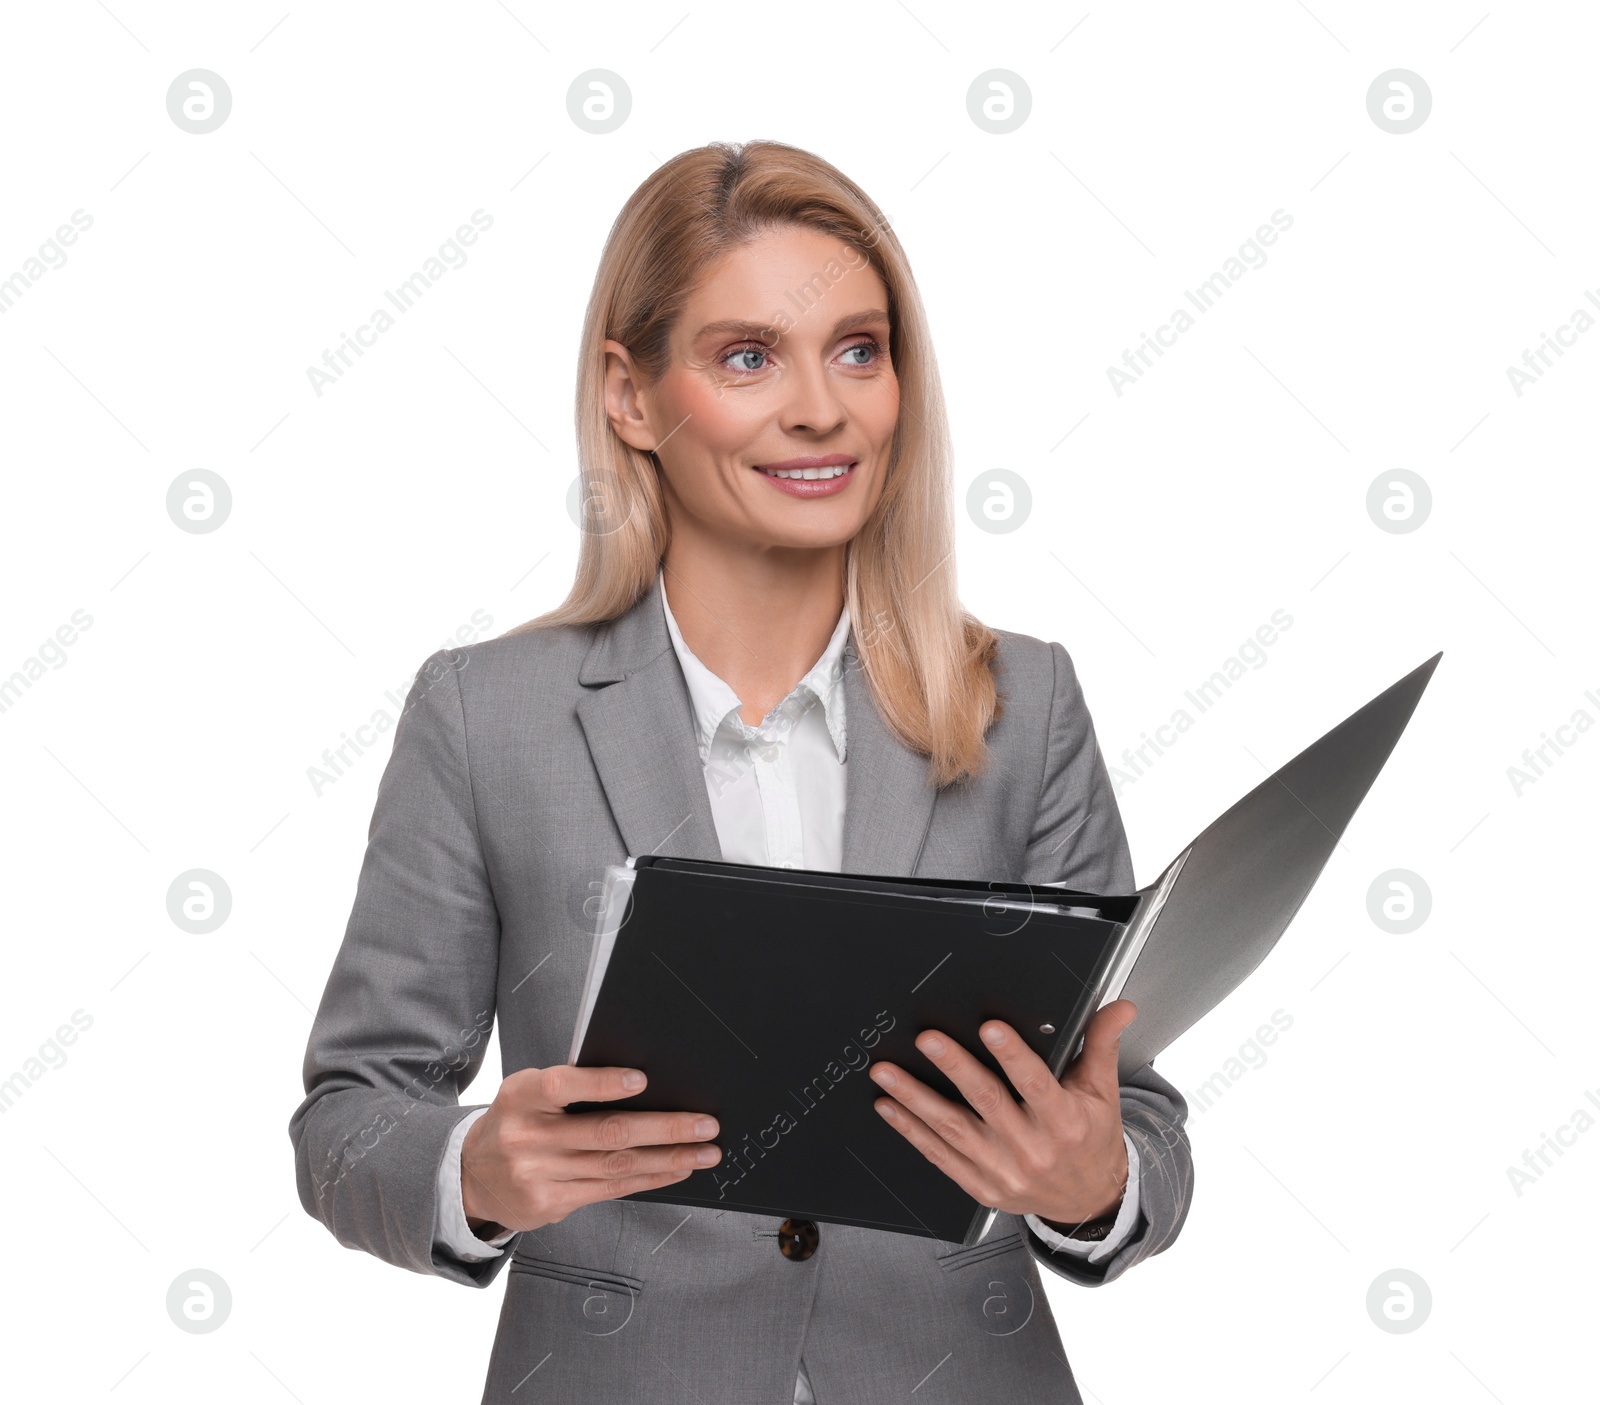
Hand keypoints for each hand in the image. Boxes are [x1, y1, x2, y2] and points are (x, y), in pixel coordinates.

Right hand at [460, 1064, 720, 1233]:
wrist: (472, 1174)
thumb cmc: (518, 1119)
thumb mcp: (529, 1092)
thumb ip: (572, 1086)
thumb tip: (644, 1084)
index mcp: (520, 1096)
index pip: (562, 1086)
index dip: (602, 1084)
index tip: (643, 1080)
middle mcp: (527, 1137)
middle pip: (606, 1132)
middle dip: (664, 1128)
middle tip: (706, 1123)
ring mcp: (537, 1175)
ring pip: (616, 1165)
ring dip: (668, 1158)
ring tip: (705, 1150)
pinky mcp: (550, 1205)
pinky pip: (610, 1190)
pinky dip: (649, 1178)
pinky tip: (676, 1169)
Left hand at [868, 1000, 1135, 1227]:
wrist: (1087, 1202)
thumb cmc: (1091, 1140)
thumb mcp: (1102, 1092)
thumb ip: (1101, 1044)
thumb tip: (1119, 1006)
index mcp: (1064, 1122)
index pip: (1036, 1084)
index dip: (1013, 1055)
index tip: (990, 1027)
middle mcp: (1032, 1149)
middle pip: (986, 1102)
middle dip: (954, 1067)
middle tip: (926, 1039)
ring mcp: (1002, 1171)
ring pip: (952, 1129)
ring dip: (915, 1099)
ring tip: (886, 1072)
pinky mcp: (980, 1187)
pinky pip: (939, 1156)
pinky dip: (911, 1131)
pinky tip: (890, 1107)